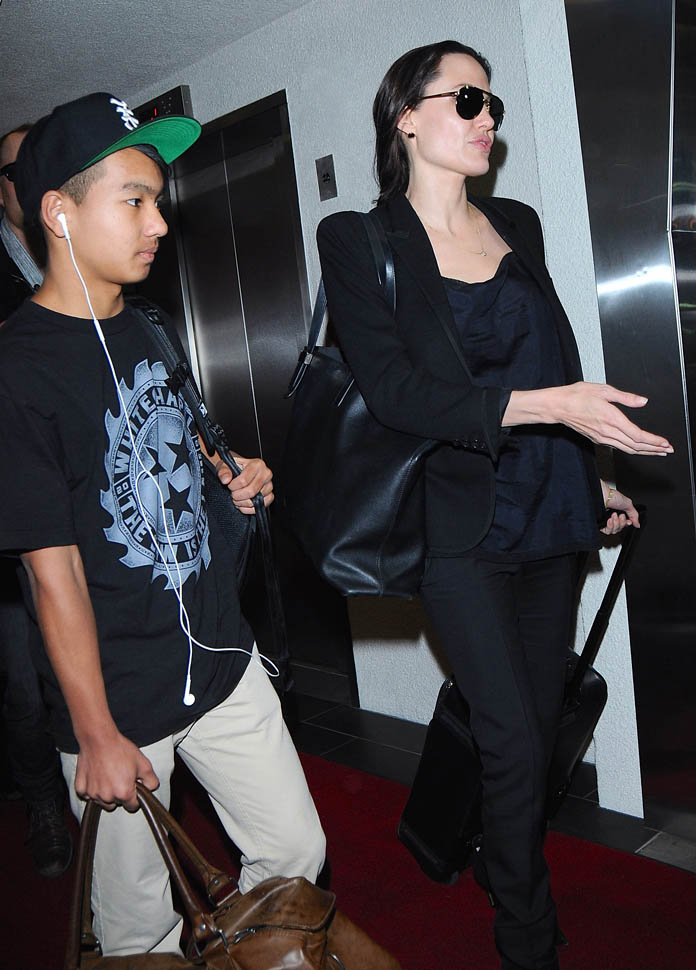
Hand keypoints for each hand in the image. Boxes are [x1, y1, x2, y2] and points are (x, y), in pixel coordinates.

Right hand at [74, 730, 158, 811]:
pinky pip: (88, 795)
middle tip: (120, 777)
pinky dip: (92, 789)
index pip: (132, 806)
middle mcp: (107, 797)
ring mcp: (93, 793)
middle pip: (116, 804)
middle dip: (120, 794)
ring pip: (102, 801)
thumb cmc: (120, 750)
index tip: (133, 787)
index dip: (135, 797)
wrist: (98, 739)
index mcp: (124, 793)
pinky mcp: (81, 789)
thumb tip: (150, 789)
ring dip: (106, 793)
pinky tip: (97, 776)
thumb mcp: (143, 763)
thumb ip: (151, 781)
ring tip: (108, 775)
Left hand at [216, 455, 273, 513]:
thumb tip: (226, 479)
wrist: (239, 470)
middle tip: (232, 494)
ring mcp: (269, 486)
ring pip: (256, 500)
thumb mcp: (224, 465)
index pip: (244, 481)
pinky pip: (262, 506)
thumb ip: (223, 471)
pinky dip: (250, 509)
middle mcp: (266, 474)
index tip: (229, 486)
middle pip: (251, 491)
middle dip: (238, 496)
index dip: (233, 487)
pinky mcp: (270, 495)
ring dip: (243, 503)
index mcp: (257, 464)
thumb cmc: (233, 468)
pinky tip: (243, 504)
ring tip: (237, 498)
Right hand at [552, 383, 672, 455]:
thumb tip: (643, 401)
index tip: (665, 443)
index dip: (654, 441)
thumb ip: (626, 397)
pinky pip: (619, 447)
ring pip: (628, 449)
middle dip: (654, 449)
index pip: (638, 435)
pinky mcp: (597, 439)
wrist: (558, 406)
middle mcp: (607, 432)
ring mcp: (602, 437)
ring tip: (657, 452)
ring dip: (645, 451)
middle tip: (667, 450)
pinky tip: (638, 448)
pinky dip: (632, 449)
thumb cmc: (577, 396)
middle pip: (635, 446)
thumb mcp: (604, 390)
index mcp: (612, 418)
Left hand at [600, 480, 638, 534]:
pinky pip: (606, 531)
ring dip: (616, 524)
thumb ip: (634, 515)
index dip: (626, 524)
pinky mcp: (600, 524)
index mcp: (619, 513)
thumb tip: (638, 524)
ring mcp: (606, 521)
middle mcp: (612, 518)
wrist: (602, 496)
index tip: (628, 521)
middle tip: (620, 516)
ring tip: (614, 516)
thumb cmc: (612, 497)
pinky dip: (610, 527)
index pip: (624, 525)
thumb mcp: (628, 504)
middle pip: (619, 529)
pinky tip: (610, 520)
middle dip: (622, 523)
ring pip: (613, 531)